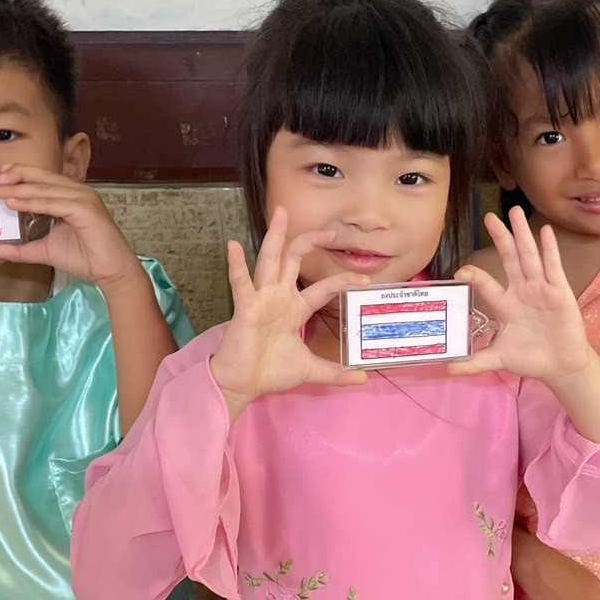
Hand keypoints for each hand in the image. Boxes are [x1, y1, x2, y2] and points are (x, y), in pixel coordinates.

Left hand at [0, 166, 140, 289]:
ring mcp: (84, 200)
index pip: (42, 181)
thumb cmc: (86, 259)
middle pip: (42, 178)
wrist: (112, 272)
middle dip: (14, 178)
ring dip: (19, 189)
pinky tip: (14, 203)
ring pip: (45, 189)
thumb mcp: (46, 251)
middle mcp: (78, 193)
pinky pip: (54, 203)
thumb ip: (22, 249)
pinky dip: (33, 202)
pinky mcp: (86, 211)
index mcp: (71, 197)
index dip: (19, 176)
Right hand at [208, 209, 367, 410]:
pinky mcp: (245, 309)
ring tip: (280, 214)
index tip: (365, 279)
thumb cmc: (270, 372)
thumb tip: (364, 378)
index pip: (322, 288)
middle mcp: (279, 298)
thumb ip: (335, 373)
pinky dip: (236, 266)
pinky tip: (234, 246)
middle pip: (294, 261)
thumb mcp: (310, 370)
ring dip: (275, 237)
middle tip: (330, 229)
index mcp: (294, 309)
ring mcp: (261, 300)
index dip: (342, 280)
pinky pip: (241, 284)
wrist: (243, 385)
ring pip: (270, 261)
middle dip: (310, 241)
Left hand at [450, 208, 592, 384]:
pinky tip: (545, 231)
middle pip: (509, 259)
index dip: (475, 276)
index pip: (487, 284)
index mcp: (505, 305)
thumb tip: (449, 369)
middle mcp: (521, 291)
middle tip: (490, 216)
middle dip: (501, 238)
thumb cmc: (530, 358)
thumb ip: (475, 362)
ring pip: (529, 257)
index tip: (461, 271)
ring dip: (522, 234)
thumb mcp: (499, 359)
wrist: (561, 366)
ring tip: (515, 212)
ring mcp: (541, 289)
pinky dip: (549, 249)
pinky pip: (553, 267)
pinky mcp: (560, 292)